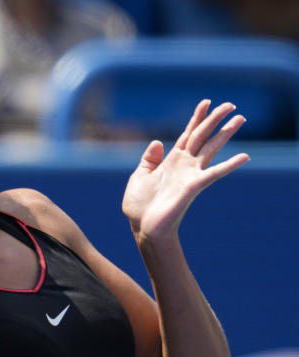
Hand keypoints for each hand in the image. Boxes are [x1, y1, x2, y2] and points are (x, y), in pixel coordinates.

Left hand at [121, 100, 249, 240]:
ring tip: (240, 118)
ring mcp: (190, 174)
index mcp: (171, 161)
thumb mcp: (139, 177)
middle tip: (230, 104)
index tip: (206, 102)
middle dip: (215, 119)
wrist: (142, 227)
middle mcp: (184, 165)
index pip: (188, 134)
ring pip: (211, 148)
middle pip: (202, 136)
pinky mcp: (193, 186)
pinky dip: (229, 165)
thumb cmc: (140, 206)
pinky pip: (214, 173)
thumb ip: (149, 159)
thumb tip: (158, 142)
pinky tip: (244, 157)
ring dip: (225, 133)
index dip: (196, 119)